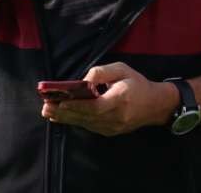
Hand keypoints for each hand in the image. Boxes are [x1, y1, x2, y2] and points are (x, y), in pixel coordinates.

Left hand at [41, 62, 175, 136]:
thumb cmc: (137, 83)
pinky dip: (74, 121)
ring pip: (85, 123)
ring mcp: (113, 127)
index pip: (96, 106)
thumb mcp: (122, 69)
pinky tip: (61, 117)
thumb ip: (101, 73)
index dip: (77, 106)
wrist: (155, 105)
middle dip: (64, 112)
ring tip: (48, 112)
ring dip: (65, 118)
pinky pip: (89, 126)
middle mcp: (117, 116)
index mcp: (121, 99)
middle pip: (87, 117)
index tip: (60, 102)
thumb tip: (82, 81)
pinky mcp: (110, 131)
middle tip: (46, 107)